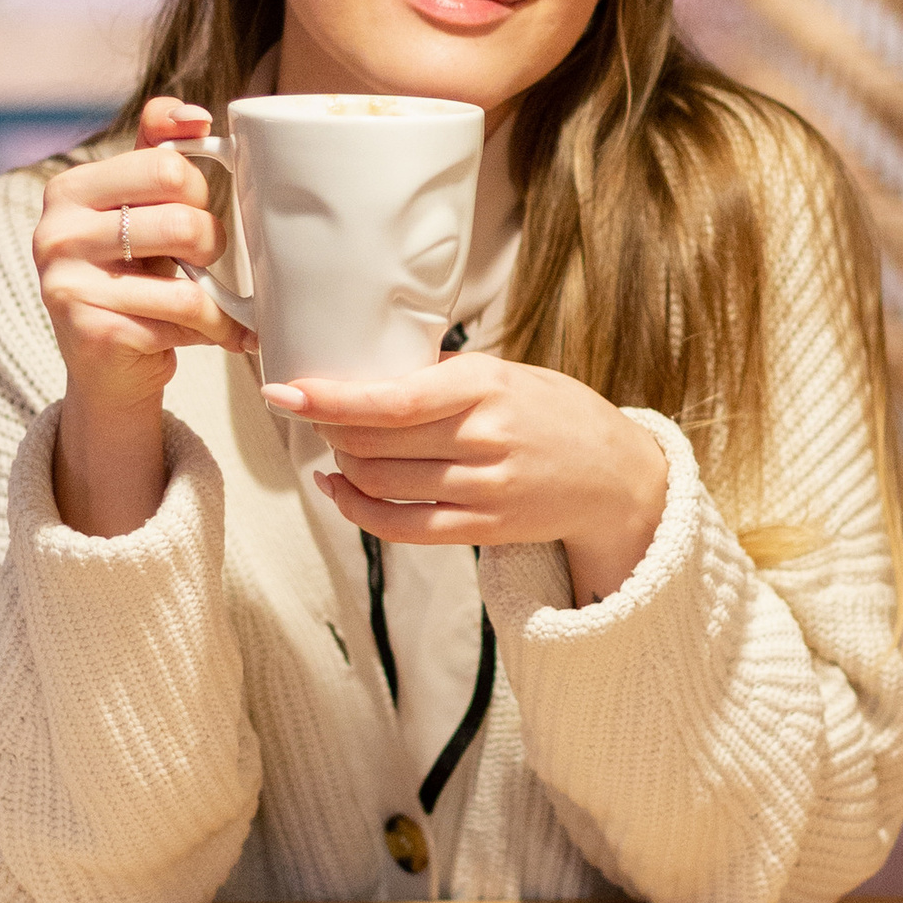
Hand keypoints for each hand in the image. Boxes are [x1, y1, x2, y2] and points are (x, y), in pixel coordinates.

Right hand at [35, 100, 253, 534]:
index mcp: (68, 190)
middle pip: (181, 221)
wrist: (108, 366)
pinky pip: (182, 325)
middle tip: (205, 259)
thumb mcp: (136, 206)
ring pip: (186, 284)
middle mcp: (56, 235)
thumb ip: (158, 148)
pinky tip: (222, 334)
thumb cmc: (130, 274)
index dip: (198, 189)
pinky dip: (217, 331)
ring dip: (219, 298)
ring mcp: (67, 287)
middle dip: (212, 243)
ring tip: (221, 303)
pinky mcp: (92, 334)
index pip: (165, 165)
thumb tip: (194, 114)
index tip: (195, 208)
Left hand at [268, 354, 671, 603]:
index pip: (394, 399)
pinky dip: (357, 509)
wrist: (617, 476)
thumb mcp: (508, 374)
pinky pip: (400, 527)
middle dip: (330, 428)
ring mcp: (484, 491)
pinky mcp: (482, 530)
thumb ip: (444, 377)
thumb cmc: (554, 413)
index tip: (285, 391)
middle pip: (376, 443)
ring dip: (343, 465)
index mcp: (487, 388)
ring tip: (337, 447)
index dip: (332, 399)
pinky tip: (339, 491)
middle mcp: (485, 441)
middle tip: (313, 412)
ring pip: (381, 484)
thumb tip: (366, 373)